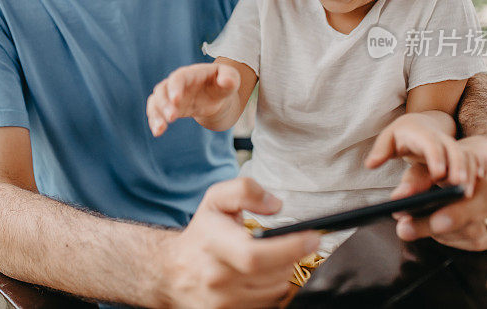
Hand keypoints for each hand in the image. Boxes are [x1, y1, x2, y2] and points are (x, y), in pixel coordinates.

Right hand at [147, 63, 239, 135]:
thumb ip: (230, 78)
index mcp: (191, 74)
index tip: (176, 100)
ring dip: (156, 114)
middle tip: (172, 117)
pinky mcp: (169, 107)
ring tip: (160, 129)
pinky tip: (157, 132)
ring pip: (156, 101)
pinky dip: (154, 121)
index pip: (179, 77)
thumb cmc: (223, 84)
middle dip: (164, 103)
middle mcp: (177, 83)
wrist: (216, 96)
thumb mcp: (231, 79)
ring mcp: (171, 95)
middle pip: (163, 89)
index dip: (176, 87)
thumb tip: (226, 81)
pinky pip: (156, 112)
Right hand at [159, 178, 319, 307]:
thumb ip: (245, 190)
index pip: (255, 255)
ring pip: (275, 291)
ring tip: (268, 258)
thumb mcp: (216, 199)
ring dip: (281, 273)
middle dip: (290, 257)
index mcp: (213, 244)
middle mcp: (216, 277)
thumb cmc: (202, 233)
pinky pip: (267, 304)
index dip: (289, 248)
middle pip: (273, 274)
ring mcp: (222, 302)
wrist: (174, 270)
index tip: (312, 238)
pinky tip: (260, 276)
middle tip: (286, 244)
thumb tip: (275, 204)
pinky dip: (270, 289)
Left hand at [365, 112, 479, 195]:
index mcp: (422, 134)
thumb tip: (371, 164)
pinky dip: (475, 174)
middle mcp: (441, 139)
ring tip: (468, 192)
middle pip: (453, 150)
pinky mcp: (460, 157)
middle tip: (458, 185)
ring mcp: (453, 148)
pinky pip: (472, 163)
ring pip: (466, 157)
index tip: (438, 173)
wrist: (423, 123)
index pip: (430, 143)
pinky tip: (477, 189)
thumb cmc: (403, 133)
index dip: (435, 157)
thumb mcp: (389, 138)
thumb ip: (381, 150)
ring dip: (468, 173)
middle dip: (457, 166)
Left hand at [390, 135, 486, 250]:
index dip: (460, 212)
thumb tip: (399, 198)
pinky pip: (480, 243)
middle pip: (478, 219)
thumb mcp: (443, 155)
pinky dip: (454, 239)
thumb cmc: (466, 155)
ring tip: (412, 227)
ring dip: (441, 234)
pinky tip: (436, 232)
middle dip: (438, 226)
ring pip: (477, 235)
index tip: (434, 222)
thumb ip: (422, 175)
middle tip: (406, 229)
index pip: (485, 194)